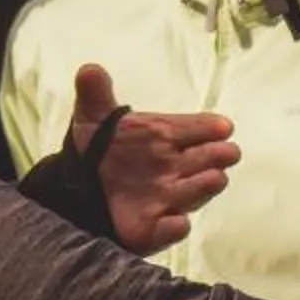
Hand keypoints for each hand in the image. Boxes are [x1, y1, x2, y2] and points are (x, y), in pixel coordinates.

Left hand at [72, 65, 234, 254]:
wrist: (77, 186)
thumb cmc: (99, 147)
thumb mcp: (92, 117)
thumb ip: (95, 93)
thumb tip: (89, 69)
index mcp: (167, 135)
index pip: (202, 128)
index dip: (212, 127)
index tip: (221, 128)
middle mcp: (176, 166)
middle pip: (212, 158)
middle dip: (220, 156)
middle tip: (222, 153)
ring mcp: (168, 197)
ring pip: (200, 190)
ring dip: (205, 185)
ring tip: (210, 178)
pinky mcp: (152, 228)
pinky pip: (170, 230)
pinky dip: (174, 227)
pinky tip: (175, 221)